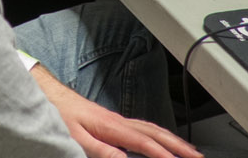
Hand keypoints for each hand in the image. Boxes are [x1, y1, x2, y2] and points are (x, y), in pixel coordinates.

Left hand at [35, 68, 200, 157]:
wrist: (50, 96)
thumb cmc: (60, 115)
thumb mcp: (76, 138)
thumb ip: (102, 151)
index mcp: (112, 126)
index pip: (144, 143)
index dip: (163, 154)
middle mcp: (119, 121)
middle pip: (156, 133)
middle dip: (179, 145)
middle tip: (197, 156)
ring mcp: (118, 120)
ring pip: (152, 129)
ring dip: (172, 140)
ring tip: (188, 150)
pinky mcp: (114, 122)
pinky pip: (144, 128)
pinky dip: (158, 135)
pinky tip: (161, 140)